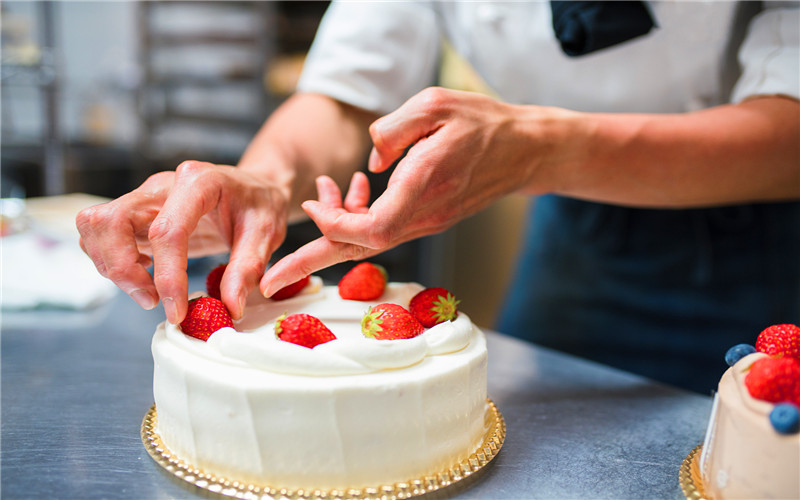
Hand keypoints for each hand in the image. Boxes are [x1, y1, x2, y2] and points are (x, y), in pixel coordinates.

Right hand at [76, 161, 288, 322]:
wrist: (254, 187)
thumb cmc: (260, 205)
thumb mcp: (268, 234)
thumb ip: (248, 268)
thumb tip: (229, 307)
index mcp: (198, 182)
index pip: (167, 230)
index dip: (167, 276)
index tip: (177, 312)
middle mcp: (162, 185)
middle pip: (111, 221)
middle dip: (122, 269)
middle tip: (153, 301)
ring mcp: (144, 197)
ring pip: (96, 226)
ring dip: (112, 266)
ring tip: (150, 292)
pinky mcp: (136, 213)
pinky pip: (102, 234)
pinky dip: (112, 261)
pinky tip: (145, 276)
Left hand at [261, 87, 538, 294]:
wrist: (525, 150)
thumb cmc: (483, 122)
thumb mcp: (435, 105)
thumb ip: (393, 130)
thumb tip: (367, 164)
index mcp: (424, 186)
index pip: (372, 228)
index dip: (335, 224)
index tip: (312, 207)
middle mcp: (425, 214)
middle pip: (362, 249)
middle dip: (313, 263)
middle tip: (271, 280)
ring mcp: (429, 221)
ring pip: (371, 242)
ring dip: (334, 235)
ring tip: (309, 220)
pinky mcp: (430, 219)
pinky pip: (386, 230)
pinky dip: (358, 222)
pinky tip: (350, 195)